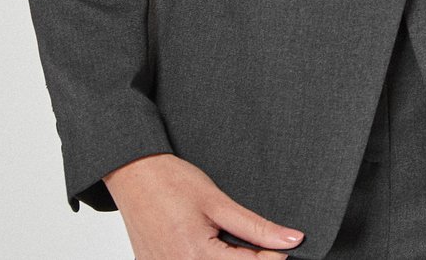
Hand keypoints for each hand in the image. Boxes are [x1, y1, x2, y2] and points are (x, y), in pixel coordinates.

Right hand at [103, 153, 305, 257]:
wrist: (134, 174)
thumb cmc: (172, 182)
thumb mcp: (218, 201)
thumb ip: (256, 227)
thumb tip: (291, 240)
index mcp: (196, 256)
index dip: (273, 257)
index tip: (289, 247)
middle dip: (250, 259)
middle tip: (260, 242)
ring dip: (228, 259)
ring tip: (226, 238)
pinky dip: (206, 258)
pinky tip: (209, 244)